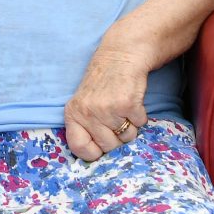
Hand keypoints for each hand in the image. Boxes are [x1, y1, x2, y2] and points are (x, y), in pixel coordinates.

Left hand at [63, 44, 149, 161]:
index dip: (94, 151)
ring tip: (123, 108)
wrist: (120, 56)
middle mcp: (88, 113)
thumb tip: (95, 157)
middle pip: (109, 146)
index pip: (79, 148)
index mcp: (73, 114)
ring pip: (127, 137)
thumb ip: (84, 127)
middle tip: (116, 118)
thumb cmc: (102, 83)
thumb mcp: (83, 103)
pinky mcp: (128, 104)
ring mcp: (108, 109)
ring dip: (130, 126)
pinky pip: (140, 124)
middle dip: (117, 137)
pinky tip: (133, 100)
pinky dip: (140, 115)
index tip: (101, 145)